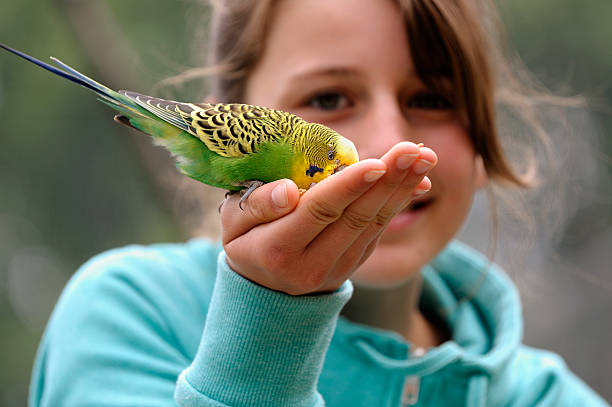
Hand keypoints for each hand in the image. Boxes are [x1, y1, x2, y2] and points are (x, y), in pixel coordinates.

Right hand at [220, 141, 436, 294]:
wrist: (266, 290)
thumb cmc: (246, 241)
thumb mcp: (233, 224)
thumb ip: (255, 205)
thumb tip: (288, 192)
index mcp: (278, 250)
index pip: (318, 212)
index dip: (348, 187)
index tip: (376, 163)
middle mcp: (313, 264)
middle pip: (355, 217)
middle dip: (388, 181)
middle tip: (414, 149)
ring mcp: (339, 267)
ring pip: (373, 223)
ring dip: (401, 188)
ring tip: (424, 158)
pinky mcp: (355, 262)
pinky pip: (378, 229)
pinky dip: (398, 201)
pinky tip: (415, 177)